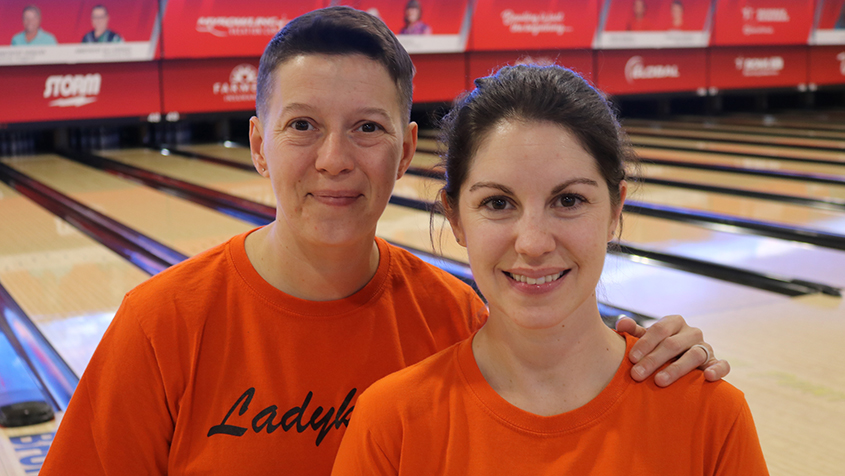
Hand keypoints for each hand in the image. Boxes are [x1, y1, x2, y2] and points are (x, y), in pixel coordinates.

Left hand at [615, 315, 729, 386]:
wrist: (680, 360)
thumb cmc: (658, 348)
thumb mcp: (646, 339)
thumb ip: (633, 331)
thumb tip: (621, 323)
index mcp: (674, 322)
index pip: (659, 330)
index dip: (644, 344)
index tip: (631, 359)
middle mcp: (691, 332)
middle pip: (673, 344)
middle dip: (653, 360)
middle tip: (637, 375)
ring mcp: (705, 347)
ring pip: (694, 355)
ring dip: (676, 369)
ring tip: (660, 381)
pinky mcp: (716, 362)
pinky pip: (722, 364)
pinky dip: (717, 369)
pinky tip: (708, 377)